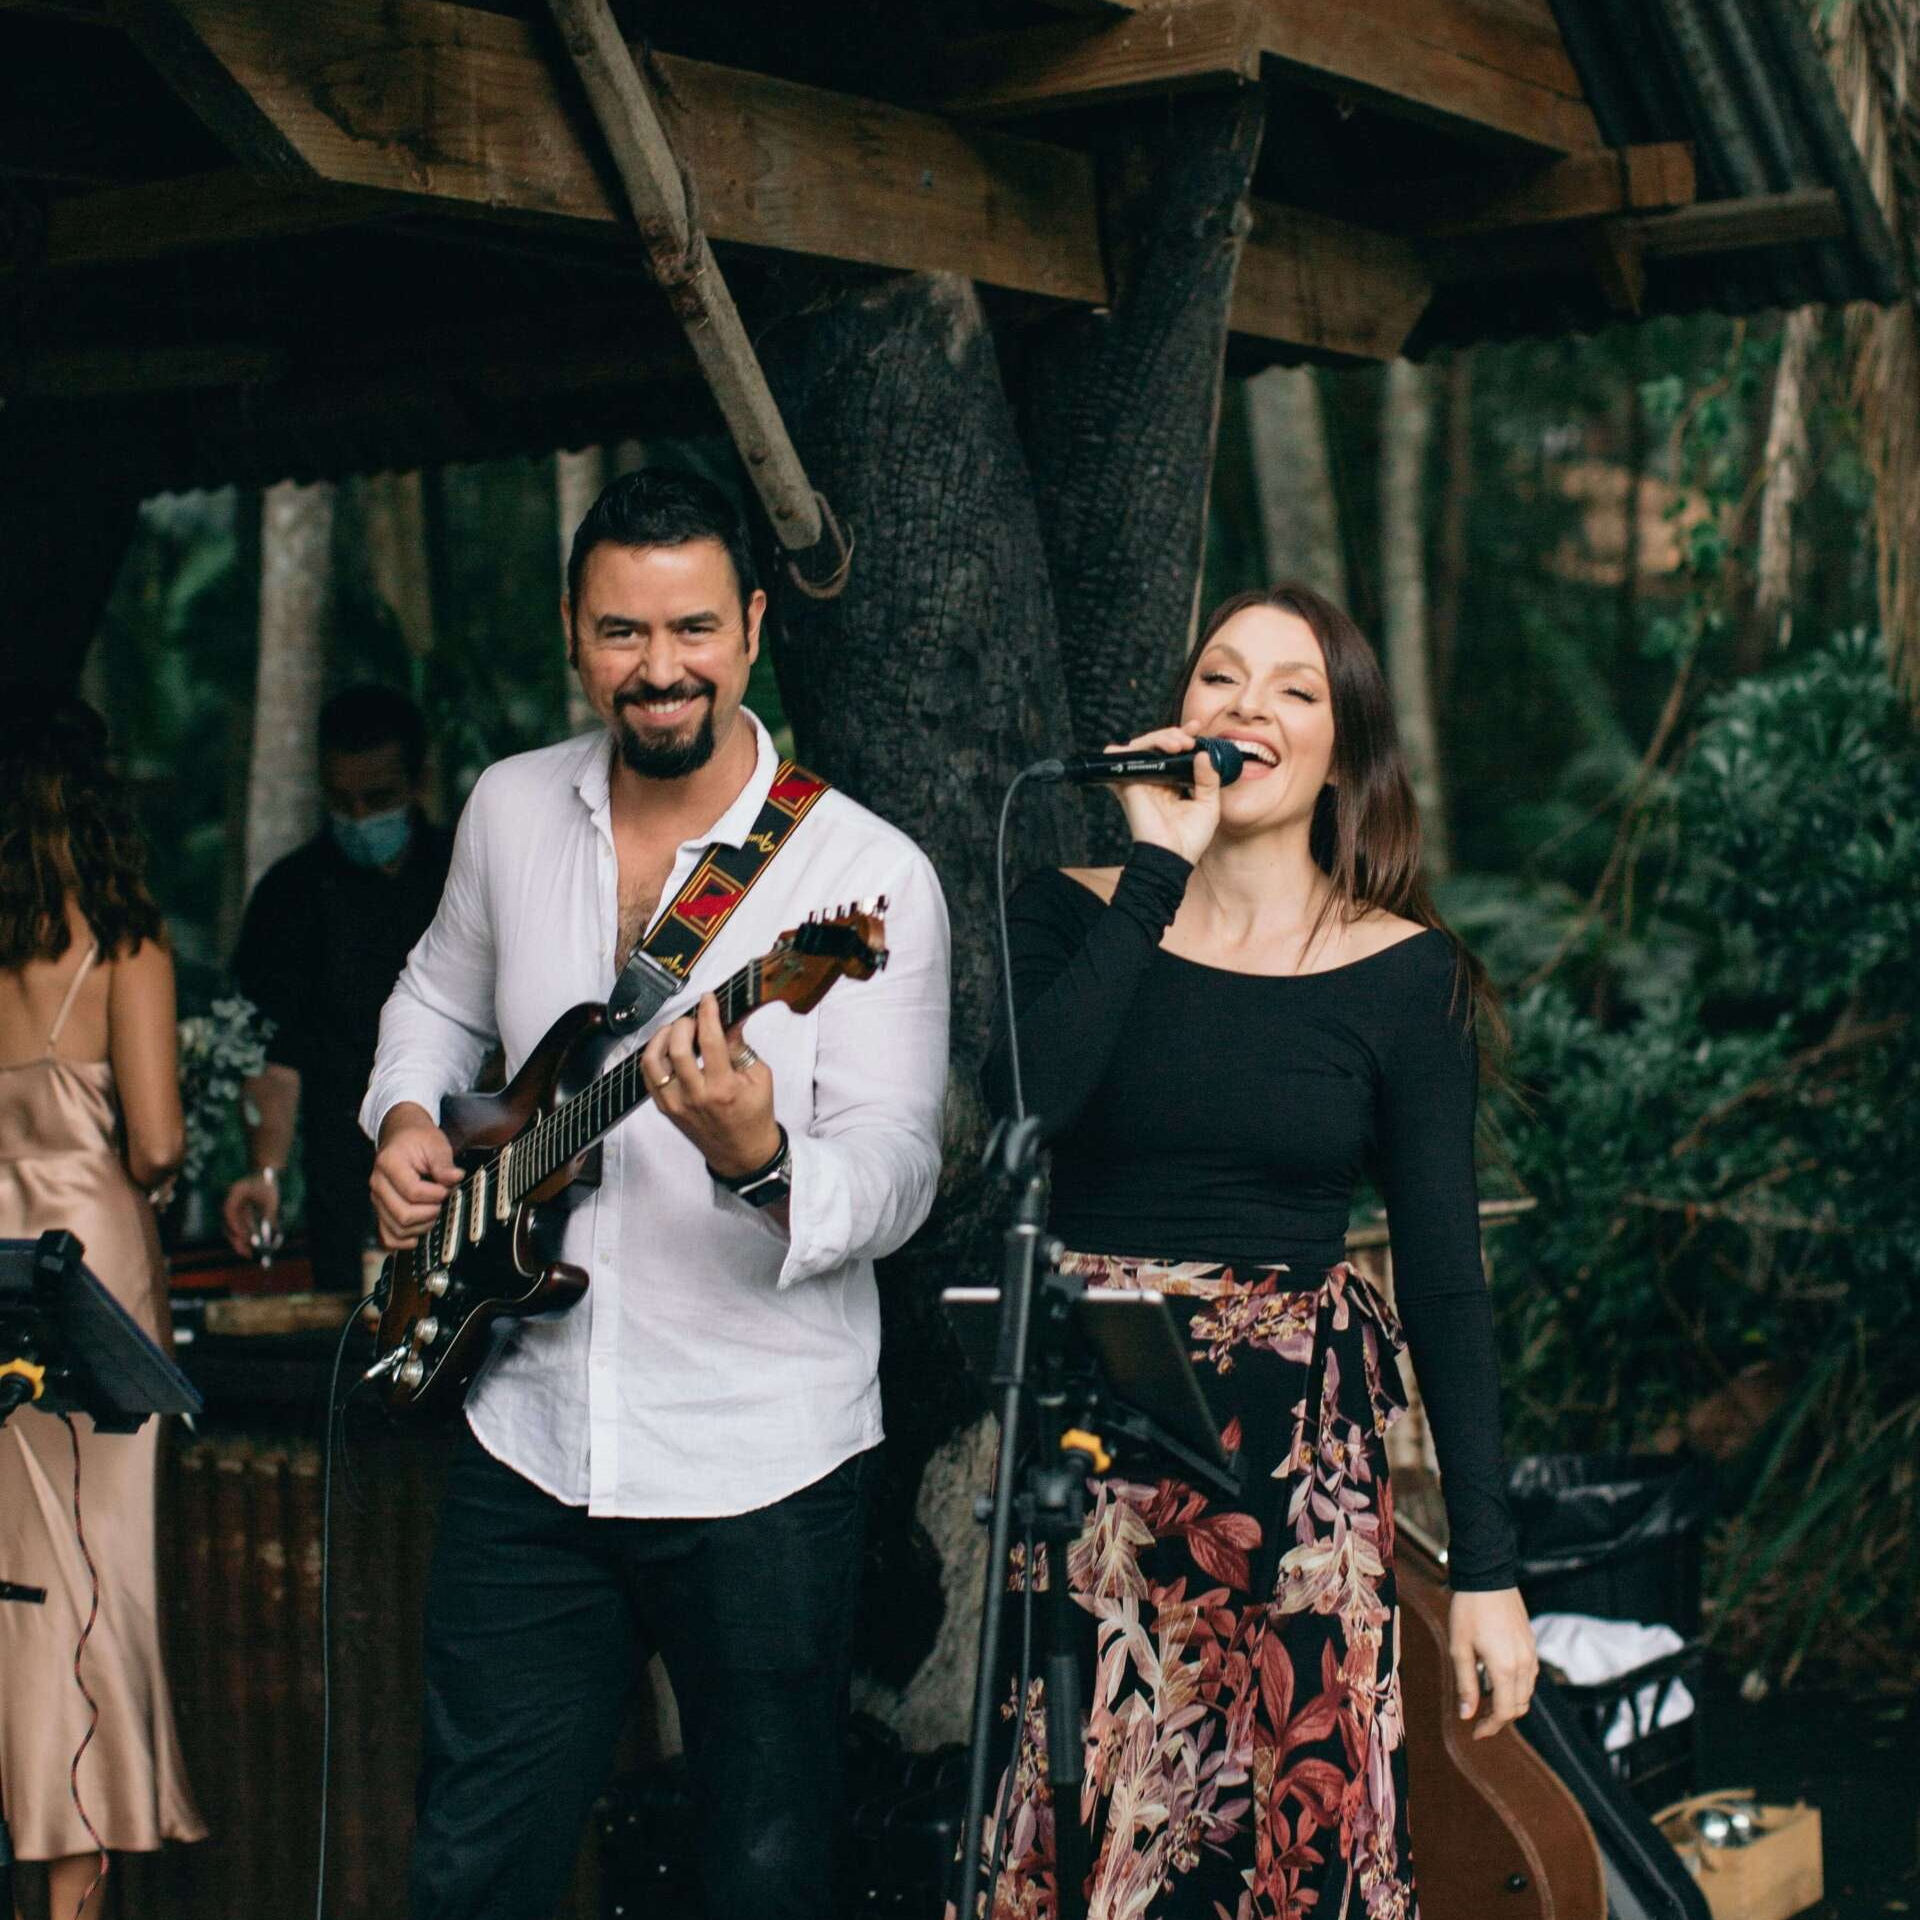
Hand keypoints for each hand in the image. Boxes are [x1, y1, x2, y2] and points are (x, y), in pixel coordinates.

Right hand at [222, 1172, 281, 1257]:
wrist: (264, 1172)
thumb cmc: (268, 1183)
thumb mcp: (272, 1199)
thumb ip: (270, 1217)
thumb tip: (271, 1239)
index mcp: (234, 1192)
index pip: (229, 1212)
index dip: (235, 1226)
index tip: (243, 1238)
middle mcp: (229, 1201)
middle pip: (227, 1223)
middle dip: (236, 1239)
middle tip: (248, 1253)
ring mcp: (232, 1207)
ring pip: (231, 1228)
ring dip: (239, 1241)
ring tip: (250, 1254)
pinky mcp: (236, 1213)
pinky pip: (237, 1227)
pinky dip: (243, 1237)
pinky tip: (251, 1248)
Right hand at [370, 1105, 461, 1249]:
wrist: (401, 1136)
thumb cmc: (418, 1139)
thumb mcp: (435, 1143)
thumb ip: (444, 1163)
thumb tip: (455, 1178)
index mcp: (389, 1163)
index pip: (413, 1191)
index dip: (435, 1195)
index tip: (446, 1188)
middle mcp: (378, 1183)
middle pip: (403, 1214)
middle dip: (430, 1212)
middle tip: (441, 1201)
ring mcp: (377, 1199)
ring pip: (397, 1228)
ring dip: (422, 1226)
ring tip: (433, 1210)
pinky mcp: (381, 1210)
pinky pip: (387, 1235)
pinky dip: (404, 1241)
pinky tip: (418, 1235)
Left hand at [639, 993, 779, 1176]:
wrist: (742, 1152)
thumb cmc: (754, 1114)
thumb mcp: (760, 1077)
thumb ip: (740, 1046)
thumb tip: (728, 1018)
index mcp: (724, 1087)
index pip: (710, 1040)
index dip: (707, 1012)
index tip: (708, 999)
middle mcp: (696, 1096)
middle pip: (677, 1048)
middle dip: (684, 1024)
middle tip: (693, 1020)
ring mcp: (676, 1104)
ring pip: (653, 1061)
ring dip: (662, 1038)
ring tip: (676, 1031)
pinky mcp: (665, 1108)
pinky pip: (649, 1076)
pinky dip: (654, 1056)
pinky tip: (667, 1048)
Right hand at [1109, 726, 1222, 866]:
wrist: (1173, 857)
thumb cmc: (1190, 838)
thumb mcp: (1209, 804)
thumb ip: (1208, 779)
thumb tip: (1203, 754)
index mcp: (1172, 784)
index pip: (1174, 753)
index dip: (1184, 736)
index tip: (1198, 727)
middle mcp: (1154, 780)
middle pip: (1157, 745)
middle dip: (1173, 734)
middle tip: (1189, 739)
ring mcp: (1140, 782)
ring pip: (1142, 746)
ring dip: (1160, 738)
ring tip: (1179, 743)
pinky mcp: (1129, 786)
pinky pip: (1123, 760)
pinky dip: (1131, 749)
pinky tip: (1154, 748)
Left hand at [1449, 1587, 1538, 1739]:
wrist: (1488, 1577)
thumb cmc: (1468, 1611)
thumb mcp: (1460, 1648)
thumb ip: (1465, 1684)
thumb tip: (1467, 1715)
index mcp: (1505, 1668)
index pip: (1505, 1712)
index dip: (1490, 1726)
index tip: (1475, 1732)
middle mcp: (1524, 1665)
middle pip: (1519, 1706)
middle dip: (1499, 1717)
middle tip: (1477, 1716)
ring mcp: (1530, 1654)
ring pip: (1526, 1693)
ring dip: (1508, 1702)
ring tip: (1483, 1698)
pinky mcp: (1531, 1645)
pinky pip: (1528, 1676)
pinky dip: (1515, 1686)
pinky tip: (1495, 1679)